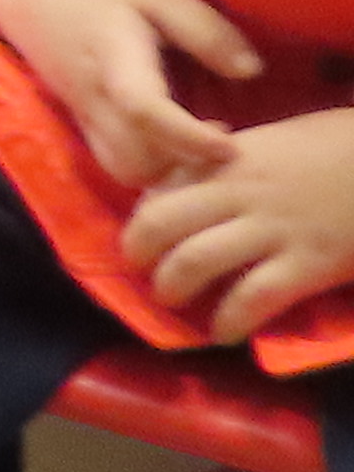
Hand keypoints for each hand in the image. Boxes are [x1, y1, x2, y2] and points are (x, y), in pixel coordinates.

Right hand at [0, 0, 254, 190]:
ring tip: (199, 144)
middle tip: (221, 143)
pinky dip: (150, 165)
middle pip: (133, 162)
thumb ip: (203, 29)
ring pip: (122, 171)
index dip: (189, 136)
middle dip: (181, 167)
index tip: (231, 146)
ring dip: (165, 171)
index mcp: (114, 57)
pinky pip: (115, 161)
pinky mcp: (82, 122)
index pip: (144, 109)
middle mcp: (94, 97)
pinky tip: (174, 141)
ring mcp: (83, 115)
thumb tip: (250, 71)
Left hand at [120, 110, 353, 340]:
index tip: (145, 234)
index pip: (160, 186)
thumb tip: (206, 160)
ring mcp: (275, 228)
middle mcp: (242, 191)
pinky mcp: (310, 263)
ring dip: (173, 288)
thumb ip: (237, 154)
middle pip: (160, 222)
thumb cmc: (346, 145)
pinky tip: (225, 333)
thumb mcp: (280, 138)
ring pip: (195, 261)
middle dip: (138, 253)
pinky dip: (230, 320)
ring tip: (173, 301)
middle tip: (140, 271)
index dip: (142, 215)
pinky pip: (253, 297)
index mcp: (231, 158)